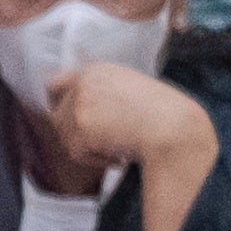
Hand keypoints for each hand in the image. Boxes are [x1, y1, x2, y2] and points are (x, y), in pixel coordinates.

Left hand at [44, 58, 216, 179]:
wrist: (173, 127)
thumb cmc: (160, 115)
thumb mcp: (126, 92)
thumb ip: (99, 97)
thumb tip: (74, 118)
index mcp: (96, 70)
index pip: (57, 84)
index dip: (59, 106)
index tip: (69, 123)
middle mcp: (84, 81)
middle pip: (57, 116)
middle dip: (75, 135)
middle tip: (103, 145)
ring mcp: (80, 101)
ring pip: (66, 137)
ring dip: (90, 149)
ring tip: (120, 148)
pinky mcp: (80, 123)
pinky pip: (76, 153)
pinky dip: (96, 160)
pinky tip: (119, 156)